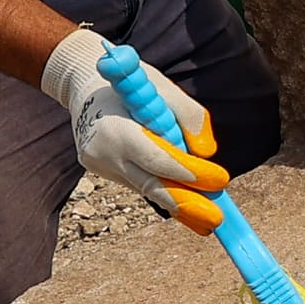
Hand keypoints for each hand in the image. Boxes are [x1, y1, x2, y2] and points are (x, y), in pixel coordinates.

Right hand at [39, 30, 228, 232]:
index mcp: (116, 129)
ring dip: (178, 202)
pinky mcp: (102, 171)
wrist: (85, 87)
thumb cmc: (130, 84)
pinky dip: (163, 191)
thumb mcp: (164, 87)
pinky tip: (186, 206)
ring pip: (145, 187)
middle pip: (150, 184)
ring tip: (207, 220)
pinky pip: (138, 182)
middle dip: (186, 204)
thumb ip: (189, 117)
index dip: (189, 173)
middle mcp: (103, 152)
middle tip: (216, 219)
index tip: (220, 181)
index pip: (156, 159)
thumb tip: (207, 152)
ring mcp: (99, 165)